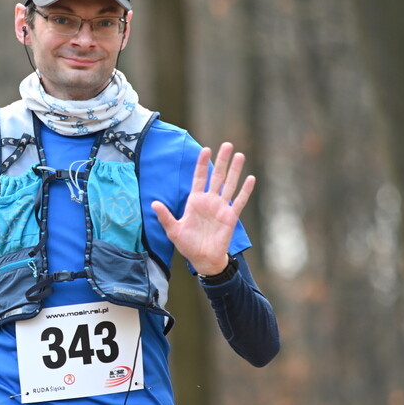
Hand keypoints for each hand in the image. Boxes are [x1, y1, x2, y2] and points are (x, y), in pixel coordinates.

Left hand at [151, 143, 254, 275]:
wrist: (203, 259)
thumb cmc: (188, 245)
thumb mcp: (173, 230)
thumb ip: (165, 216)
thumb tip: (153, 203)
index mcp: (195, 201)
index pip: (199, 177)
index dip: (202, 164)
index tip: (205, 149)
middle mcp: (209, 201)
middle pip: (217, 176)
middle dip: (222, 160)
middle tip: (227, 145)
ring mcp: (221, 207)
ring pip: (229, 184)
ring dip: (235, 170)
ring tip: (240, 155)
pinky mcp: (231, 217)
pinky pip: (239, 201)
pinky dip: (245, 190)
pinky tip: (250, 178)